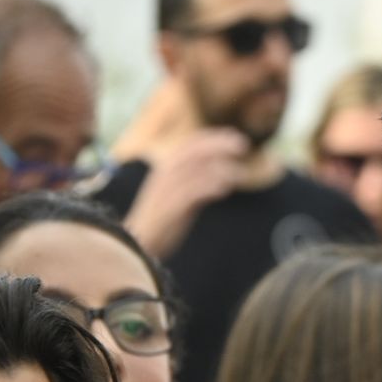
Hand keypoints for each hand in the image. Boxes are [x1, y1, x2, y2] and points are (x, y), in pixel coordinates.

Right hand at [124, 128, 251, 257]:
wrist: (138, 243)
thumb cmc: (161, 221)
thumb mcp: (179, 195)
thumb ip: (195, 182)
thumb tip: (220, 176)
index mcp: (166, 168)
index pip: (192, 144)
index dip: (214, 138)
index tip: (236, 137)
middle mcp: (166, 174)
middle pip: (195, 150)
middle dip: (219, 144)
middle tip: (243, 145)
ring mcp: (167, 189)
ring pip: (195, 168)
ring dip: (220, 167)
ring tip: (240, 172)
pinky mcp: (170, 208)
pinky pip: (191, 191)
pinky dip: (209, 186)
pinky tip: (224, 188)